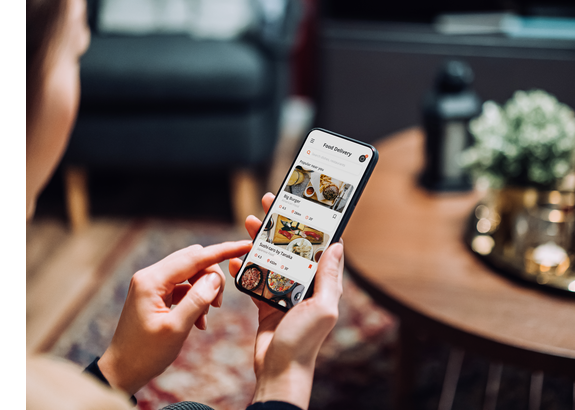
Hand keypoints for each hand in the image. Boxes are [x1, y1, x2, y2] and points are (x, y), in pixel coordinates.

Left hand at [99, 240, 252, 395]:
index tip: (245, 245)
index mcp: (152, 280)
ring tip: (206, 316)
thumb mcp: (176, 328)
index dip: (223, 251)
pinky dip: (196, 299)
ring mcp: (152, 284)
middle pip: (194, 260)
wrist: (122, 371)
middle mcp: (150, 276)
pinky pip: (184, 286)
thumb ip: (198, 300)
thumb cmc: (145, 354)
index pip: (195, 257)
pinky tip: (199, 321)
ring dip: (204, 290)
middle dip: (212, 277)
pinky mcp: (155, 294)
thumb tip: (215, 278)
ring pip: (191, 273)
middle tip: (219, 303)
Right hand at [229, 193, 343, 408]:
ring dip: (259, 241)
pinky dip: (245, 268)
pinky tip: (236, 258)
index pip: (317, 246)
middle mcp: (304, 286)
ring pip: (271, 259)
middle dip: (279, 225)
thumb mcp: (322, 307)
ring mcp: (284, 294)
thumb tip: (337, 246)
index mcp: (322, 284)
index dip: (308, 223)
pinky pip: (254, 280)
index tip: (298, 203)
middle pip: (291, 248)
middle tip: (269, 203)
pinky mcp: (266, 304)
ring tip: (248, 223)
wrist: (279, 371)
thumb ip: (328, 277)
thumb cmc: (304, 342)